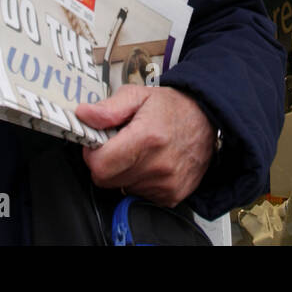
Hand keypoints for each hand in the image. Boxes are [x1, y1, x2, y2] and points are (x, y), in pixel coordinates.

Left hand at [75, 85, 214, 207]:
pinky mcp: (172, 196)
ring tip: (140, 151)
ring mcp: (166, 184)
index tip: (98, 144)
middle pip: (107, 179)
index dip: (92, 153)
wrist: (207, 118)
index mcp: (147, 138)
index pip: (100, 165)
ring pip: (122, 187)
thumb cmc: (173, 107)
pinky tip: (151, 163)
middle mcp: (158, 165)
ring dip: (125, 172)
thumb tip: (84, 115)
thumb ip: (109, 108)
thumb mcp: (138, 95)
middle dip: (106, 163)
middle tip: (120, 145)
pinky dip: (140, 181)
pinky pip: (140, 195)